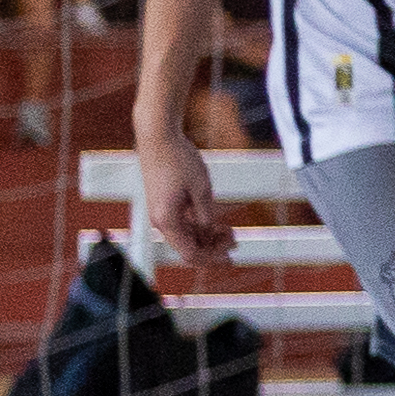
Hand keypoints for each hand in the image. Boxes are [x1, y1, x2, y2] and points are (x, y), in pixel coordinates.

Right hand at [132, 117, 231, 270]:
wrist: (158, 137)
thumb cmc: (179, 159)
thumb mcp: (201, 189)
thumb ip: (206, 215)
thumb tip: (210, 234)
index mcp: (167, 220)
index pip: (190, 253)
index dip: (212, 259)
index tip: (232, 256)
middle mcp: (160, 220)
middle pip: (188, 247)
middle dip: (213, 248)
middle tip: (236, 241)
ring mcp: (161, 212)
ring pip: (186, 236)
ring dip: (208, 237)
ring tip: (230, 231)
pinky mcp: (164, 204)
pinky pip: (183, 223)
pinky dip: (200, 226)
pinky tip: (217, 223)